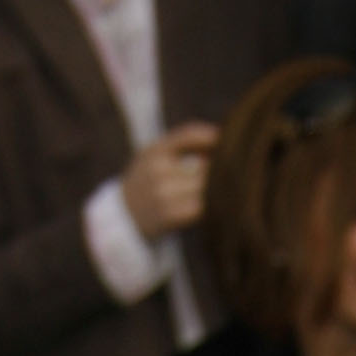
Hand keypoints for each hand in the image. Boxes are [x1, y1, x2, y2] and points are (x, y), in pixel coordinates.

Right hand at [121, 122, 218, 241]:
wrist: (122, 221)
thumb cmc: (147, 186)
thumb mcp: (154, 157)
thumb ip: (182, 146)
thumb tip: (222, 140)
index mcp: (154, 150)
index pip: (189, 134)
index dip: (212, 137)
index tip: (227, 142)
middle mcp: (157, 169)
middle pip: (204, 165)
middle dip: (220, 169)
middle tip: (233, 175)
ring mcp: (162, 193)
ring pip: (205, 186)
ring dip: (219, 189)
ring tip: (226, 192)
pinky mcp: (169, 215)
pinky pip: (201, 207)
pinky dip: (212, 206)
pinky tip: (216, 207)